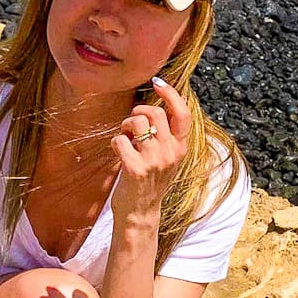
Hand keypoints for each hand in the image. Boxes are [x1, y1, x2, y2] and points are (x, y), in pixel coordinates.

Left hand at [111, 77, 189, 218]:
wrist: (140, 213)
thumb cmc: (150, 181)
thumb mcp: (166, 157)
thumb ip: (166, 135)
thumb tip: (158, 104)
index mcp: (180, 148)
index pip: (183, 113)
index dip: (170, 94)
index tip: (158, 83)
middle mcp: (170, 153)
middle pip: (155, 112)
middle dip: (137, 111)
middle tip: (131, 125)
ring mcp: (154, 161)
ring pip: (137, 122)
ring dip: (125, 125)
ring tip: (125, 137)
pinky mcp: (135, 169)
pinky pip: (120, 139)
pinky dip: (115, 141)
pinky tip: (118, 152)